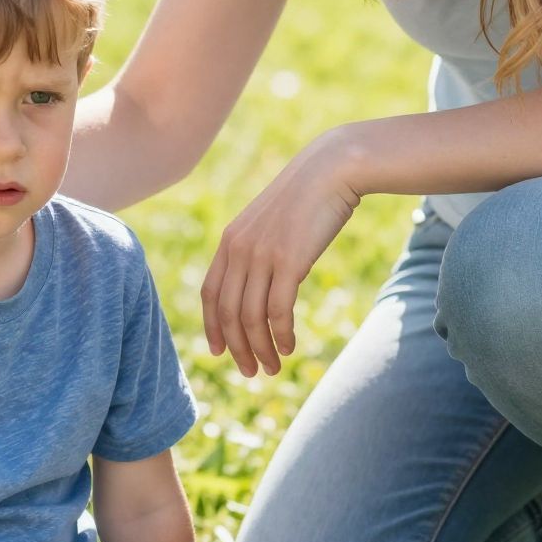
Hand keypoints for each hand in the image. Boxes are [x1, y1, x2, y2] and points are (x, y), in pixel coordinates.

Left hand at [201, 136, 361, 376]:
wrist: (331, 169)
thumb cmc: (306, 198)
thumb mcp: (272, 224)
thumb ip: (258, 250)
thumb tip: (258, 282)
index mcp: (230, 242)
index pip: (210, 294)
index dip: (212, 327)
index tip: (220, 352)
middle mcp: (239, 250)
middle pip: (227, 313)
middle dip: (237, 348)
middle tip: (251, 372)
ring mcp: (262, 255)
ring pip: (251, 317)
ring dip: (260, 349)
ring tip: (272, 367)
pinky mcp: (288, 261)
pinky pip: (278, 310)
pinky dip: (280, 334)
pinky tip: (289, 346)